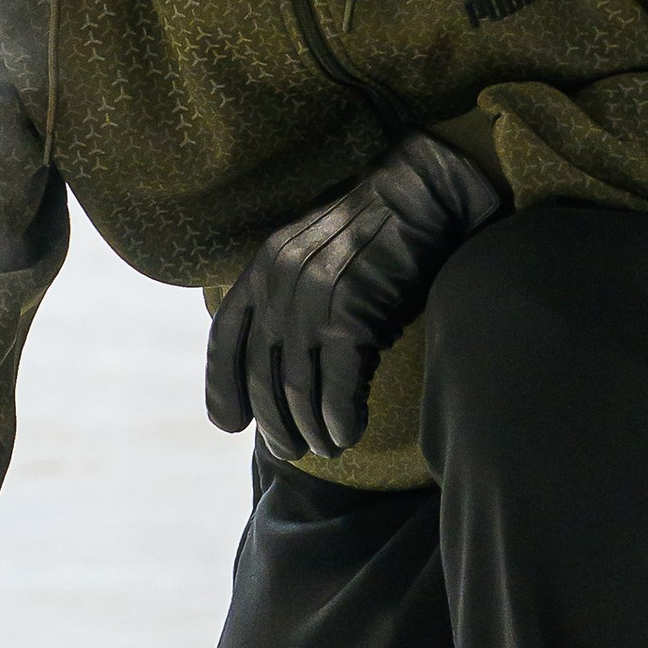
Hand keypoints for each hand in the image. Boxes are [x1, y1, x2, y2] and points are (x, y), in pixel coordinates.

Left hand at [205, 130, 503, 461]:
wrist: (424, 194)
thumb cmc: (376, 234)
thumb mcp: (316, 257)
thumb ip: (290, 301)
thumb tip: (281, 366)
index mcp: (262, 267)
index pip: (225, 339)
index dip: (222, 387)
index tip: (229, 426)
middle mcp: (279, 283)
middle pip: (261, 375)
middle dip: (274, 424)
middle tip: (290, 453)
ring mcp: (313, 299)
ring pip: (298, 387)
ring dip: (310, 430)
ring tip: (327, 450)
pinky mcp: (353, 314)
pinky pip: (339, 385)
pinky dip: (341, 419)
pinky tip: (350, 434)